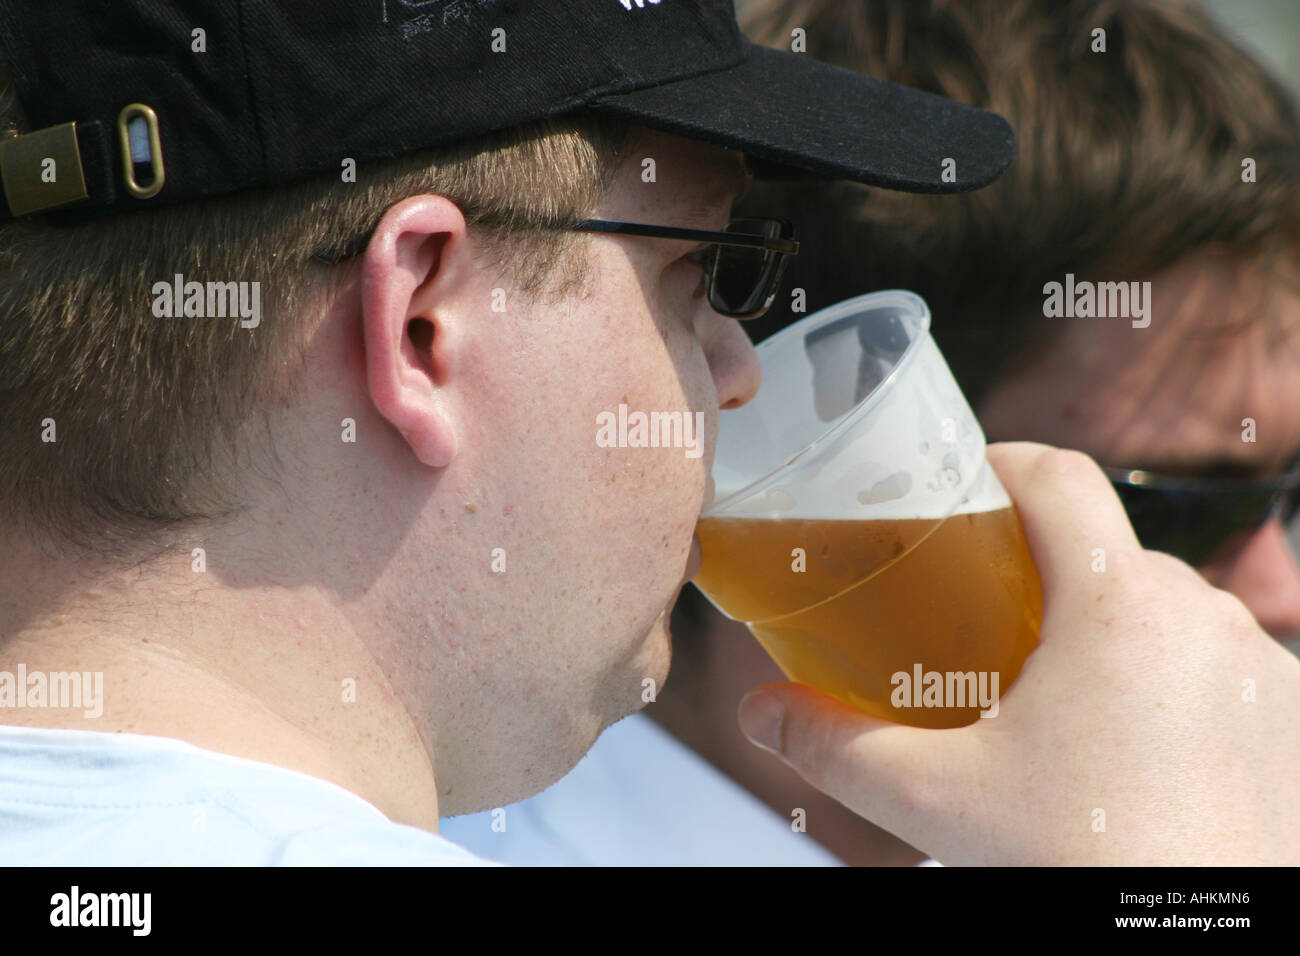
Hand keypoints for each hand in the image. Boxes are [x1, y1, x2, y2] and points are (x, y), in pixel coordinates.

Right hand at [737, 442, 1299, 864]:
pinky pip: (1210, 655)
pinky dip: (1162, 669)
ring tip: (1049, 680)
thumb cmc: (1088, 863)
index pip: (1060, 476)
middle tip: (981, 610)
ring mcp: (1257, 664)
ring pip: (1161, 602)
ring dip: (1104, 621)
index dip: (1002, 461)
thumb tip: (762, 713)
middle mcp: (1201, 617)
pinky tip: (1121, 730)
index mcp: (1118, 608)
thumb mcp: (939, 801)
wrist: (1202, 941)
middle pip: (1104, 546)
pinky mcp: (1286, 711)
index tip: (962, 484)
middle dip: (1041, 565)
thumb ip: (838, 746)